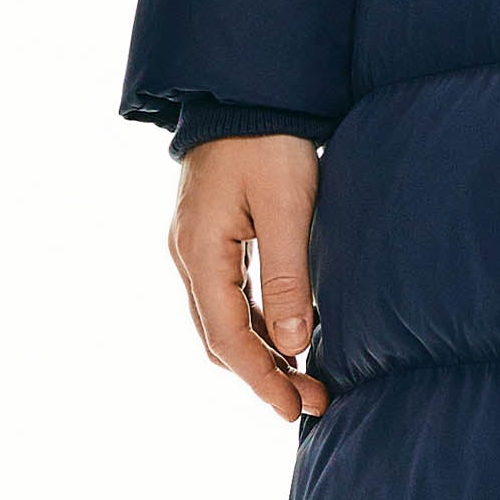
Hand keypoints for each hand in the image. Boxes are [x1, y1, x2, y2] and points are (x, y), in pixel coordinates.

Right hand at [168, 136, 329, 419]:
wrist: (244, 90)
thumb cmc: (268, 141)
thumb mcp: (286, 206)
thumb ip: (288, 276)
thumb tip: (293, 345)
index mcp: (200, 254)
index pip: (228, 339)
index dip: (262, 381)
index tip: (296, 410)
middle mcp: (188, 257)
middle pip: (219, 338)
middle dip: (263, 375)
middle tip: (311, 401)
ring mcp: (195, 247)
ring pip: (222, 320)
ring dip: (261, 353)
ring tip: (304, 378)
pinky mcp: (210, 236)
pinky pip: (228, 296)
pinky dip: (256, 323)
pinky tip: (286, 333)